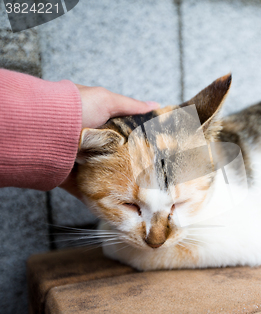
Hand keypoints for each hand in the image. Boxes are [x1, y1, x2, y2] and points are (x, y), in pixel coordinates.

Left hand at [59, 84, 159, 198]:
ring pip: (107, 177)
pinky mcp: (74, 181)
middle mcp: (89, 143)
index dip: (139, 140)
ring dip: (121, 184)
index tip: (157, 149)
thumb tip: (155, 106)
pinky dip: (104, 201)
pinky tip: (124, 207)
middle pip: (117, 157)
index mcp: (96, 123)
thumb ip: (131, 106)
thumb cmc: (74, 109)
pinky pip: (91, 193)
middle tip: (155, 174)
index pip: (123, 133)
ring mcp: (81, 163)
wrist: (43, 131)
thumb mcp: (106, 100)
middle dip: (133, 165)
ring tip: (145, 193)